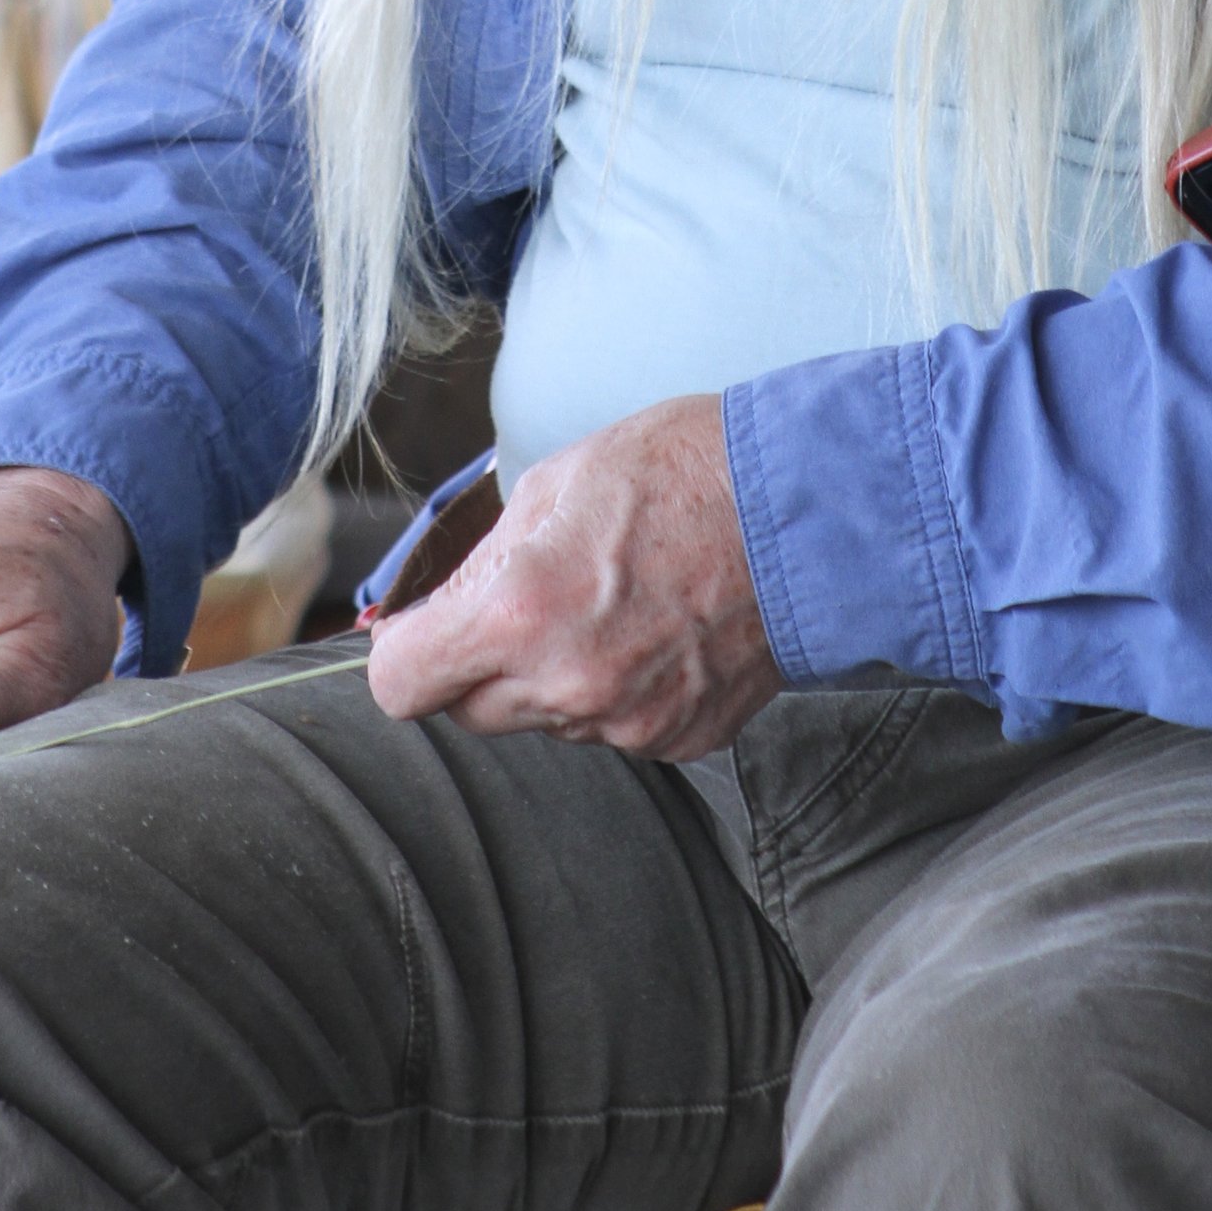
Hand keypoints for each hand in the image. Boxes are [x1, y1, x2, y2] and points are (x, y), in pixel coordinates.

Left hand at [365, 395, 782, 762]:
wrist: (810, 509)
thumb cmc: (685, 471)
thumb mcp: (556, 482)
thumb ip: (487, 561)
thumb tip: (447, 606)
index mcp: (519, 614)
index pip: (401, 686)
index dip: (405, 654)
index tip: (423, 631)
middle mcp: (566, 686)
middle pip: (468, 711)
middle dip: (480, 663)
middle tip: (531, 600)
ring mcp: (627, 723)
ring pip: (544, 720)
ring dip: (553, 676)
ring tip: (613, 601)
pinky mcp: (679, 738)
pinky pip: (614, 728)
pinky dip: (619, 689)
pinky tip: (659, 630)